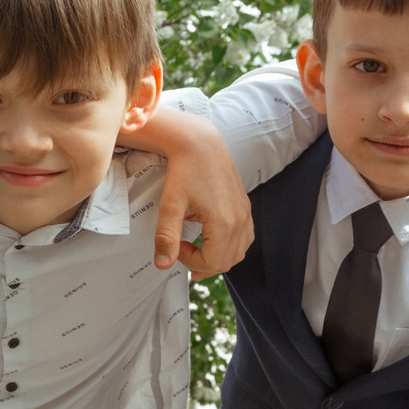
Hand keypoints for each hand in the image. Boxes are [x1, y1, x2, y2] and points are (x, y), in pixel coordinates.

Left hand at [122, 108, 253, 275]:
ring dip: (217, 257)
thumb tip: (163, 264)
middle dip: (203, 263)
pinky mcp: (245, 207)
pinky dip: (229, 246)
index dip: (191, 262)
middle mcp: (240, 220)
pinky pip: (244, 238)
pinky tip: (211, 239)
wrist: (201, 144)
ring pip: (238, 252)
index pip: (213, 262)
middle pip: (227, 261)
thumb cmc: (185, 171)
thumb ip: (166, 237)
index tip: (176, 247)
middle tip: (182, 251)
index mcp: (224, 222)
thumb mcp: (171, 205)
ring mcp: (245, 213)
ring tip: (196, 250)